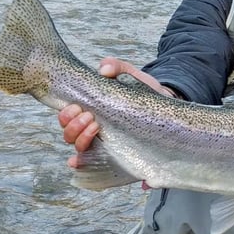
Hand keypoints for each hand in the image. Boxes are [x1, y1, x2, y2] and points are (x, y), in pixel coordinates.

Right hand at [58, 56, 174, 165]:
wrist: (167, 106)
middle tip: (90, 117)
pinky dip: (89, 166)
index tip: (78, 108)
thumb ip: (117, 67)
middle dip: (73, 127)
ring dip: (81, 140)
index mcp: (91, 112)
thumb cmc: (144, 92)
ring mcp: (105, 144)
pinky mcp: (120, 156)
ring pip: (80, 150)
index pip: (67, 119)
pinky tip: (84, 164)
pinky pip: (101, 166)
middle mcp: (93, 130)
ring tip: (96, 128)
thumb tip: (104, 69)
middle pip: (69, 136)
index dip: (66, 116)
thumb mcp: (130, 75)